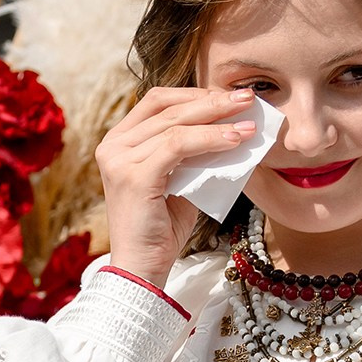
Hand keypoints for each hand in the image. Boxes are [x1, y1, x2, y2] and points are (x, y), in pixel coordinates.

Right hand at [95, 84, 264, 285]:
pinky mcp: (134, 177)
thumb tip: (233, 125)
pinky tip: (235, 140)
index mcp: (119, 142)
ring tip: (249, 123)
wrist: (142, 267)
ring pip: (176, 125)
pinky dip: (210, 140)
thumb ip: (193, 152)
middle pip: (168, 108)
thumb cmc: (161, 227)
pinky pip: (177, 146)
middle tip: (247, 98)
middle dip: (212, 101)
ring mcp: (119, 160)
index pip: (158, 101)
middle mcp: (113, 146)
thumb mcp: (179, 179)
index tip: (229, 97)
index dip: (194, 93)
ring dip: (218, 121)